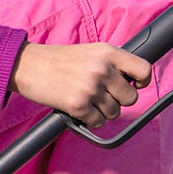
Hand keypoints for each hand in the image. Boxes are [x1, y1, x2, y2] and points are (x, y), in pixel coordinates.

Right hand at [8, 41, 152, 127]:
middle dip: (118, 101)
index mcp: (109, 52)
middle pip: (131, 98)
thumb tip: (131, 80)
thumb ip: (111, 62)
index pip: (144, 69)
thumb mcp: (90, 51)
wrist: (28, 65)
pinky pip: (97, 122)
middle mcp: (103, 69)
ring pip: (114, 113)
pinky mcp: (79, 105)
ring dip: (102, 112)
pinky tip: (79, 109)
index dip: (142, 82)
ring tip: (87, 101)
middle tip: (102, 96)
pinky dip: (89, 120)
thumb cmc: (58, 60)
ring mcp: (91, 88)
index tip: (134, 86)